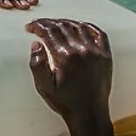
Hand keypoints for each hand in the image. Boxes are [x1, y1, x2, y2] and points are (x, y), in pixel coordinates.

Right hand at [26, 18, 113, 135]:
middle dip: (49, 23)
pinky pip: (99, 33)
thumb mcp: (44, 87)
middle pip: (63, 26)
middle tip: (40, 25)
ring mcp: (96, 51)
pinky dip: (88, 26)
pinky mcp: (106, 55)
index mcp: (65, 56)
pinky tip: (80, 26)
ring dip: (65, 23)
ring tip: (56, 25)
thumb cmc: (66, 102)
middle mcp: (81, 50)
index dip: (38, 26)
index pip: (49, 32)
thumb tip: (36, 44)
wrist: (89, 113)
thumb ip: (37, 64)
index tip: (30, 27)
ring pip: (79, 26)